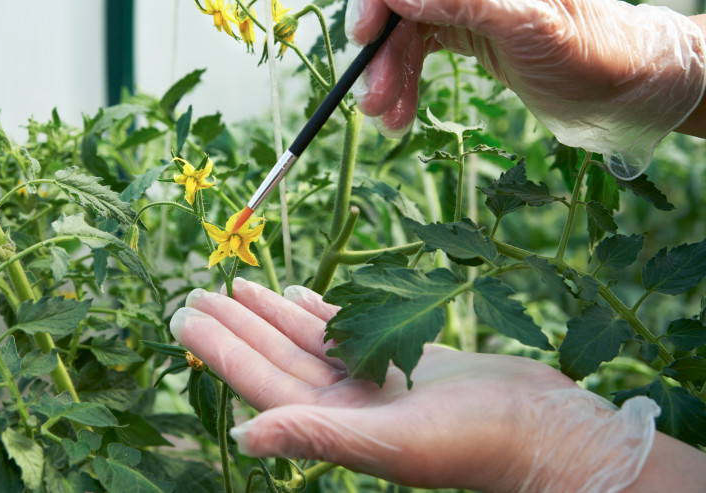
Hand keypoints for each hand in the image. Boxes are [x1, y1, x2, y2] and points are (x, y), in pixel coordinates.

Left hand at [169, 278, 659, 490]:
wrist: (543, 429)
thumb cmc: (475, 442)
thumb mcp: (391, 442)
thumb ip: (316, 436)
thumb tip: (244, 436)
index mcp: (333, 425)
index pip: (258, 380)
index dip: (219, 348)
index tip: (184, 315)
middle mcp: (344, 403)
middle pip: (275, 355)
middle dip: (235, 323)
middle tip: (196, 290)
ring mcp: (372, 379)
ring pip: (306, 340)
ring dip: (270, 313)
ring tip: (238, 285)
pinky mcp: (401, 357)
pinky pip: (346, 330)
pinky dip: (318, 312)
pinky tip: (297, 294)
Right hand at [346, 0, 705, 178]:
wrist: (622, 88)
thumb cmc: (590, 46)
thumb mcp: (526, 20)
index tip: (364, 33)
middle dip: (380, 49)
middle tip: (370, 96)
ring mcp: (465, 3)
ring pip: (404, 31)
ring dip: (389, 74)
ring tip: (386, 116)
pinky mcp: (466, 34)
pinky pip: (419, 53)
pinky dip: (404, 83)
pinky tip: (400, 112)